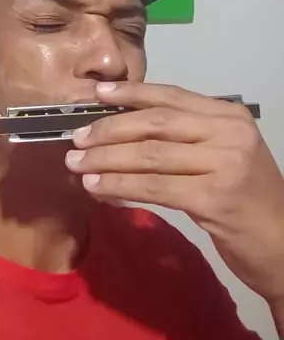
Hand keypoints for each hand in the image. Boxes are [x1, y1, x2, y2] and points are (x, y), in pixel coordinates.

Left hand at [65, 81, 283, 303]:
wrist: (283, 244)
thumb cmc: (247, 199)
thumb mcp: (222, 156)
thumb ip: (186, 138)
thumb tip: (122, 129)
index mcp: (230, 116)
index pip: (172, 96)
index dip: (131, 94)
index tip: (97, 95)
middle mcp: (230, 133)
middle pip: (156, 123)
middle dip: (110, 130)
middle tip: (76, 139)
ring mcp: (224, 164)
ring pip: (150, 155)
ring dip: (107, 160)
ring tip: (77, 165)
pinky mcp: (214, 198)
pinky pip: (154, 187)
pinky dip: (120, 185)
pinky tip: (98, 188)